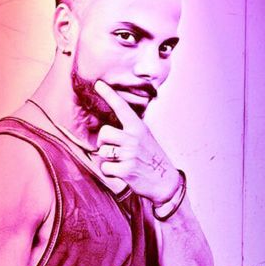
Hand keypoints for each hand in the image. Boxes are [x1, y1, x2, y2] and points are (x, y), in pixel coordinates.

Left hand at [94, 80, 179, 204]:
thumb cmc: (152, 159)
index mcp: (139, 128)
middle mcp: (134, 139)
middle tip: (111, 149)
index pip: (122, 108)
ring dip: (107, 159)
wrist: (165, 182)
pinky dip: (109, 172)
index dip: (109, 95)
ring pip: (102, 151)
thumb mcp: (146, 138)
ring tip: (120, 162)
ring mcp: (130, 154)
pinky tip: (120, 173)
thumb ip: (130, 131)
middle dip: (103, 142)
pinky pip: (105, 167)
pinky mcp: (126, 170)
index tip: (98, 84)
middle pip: (104, 133)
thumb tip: (109, 128)